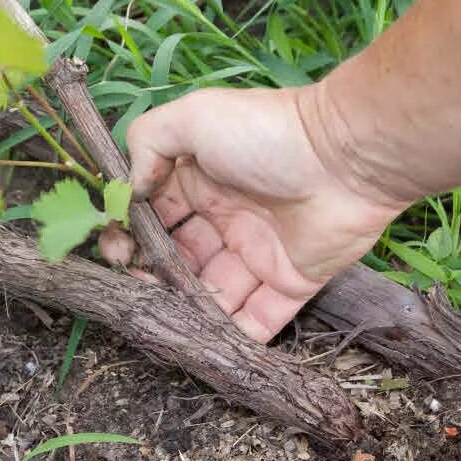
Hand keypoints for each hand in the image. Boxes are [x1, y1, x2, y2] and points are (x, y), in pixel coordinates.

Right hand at [107, 84, 403, 342]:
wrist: (346, 158)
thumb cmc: (265, 133)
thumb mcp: (193, 118)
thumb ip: (147, 143)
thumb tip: (128, 190)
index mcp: (202, 180)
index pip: (156, 214)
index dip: (132, 234)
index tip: (114, 251)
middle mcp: (227, 218)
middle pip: (179, 258)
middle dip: (152, 277)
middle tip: (134, 287)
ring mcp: (258, 254)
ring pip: (210, 293)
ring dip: (184, 309)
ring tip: (161, 317)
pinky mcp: (289, 284)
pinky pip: (256, 320)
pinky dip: (230, 337)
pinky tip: (200, 343)